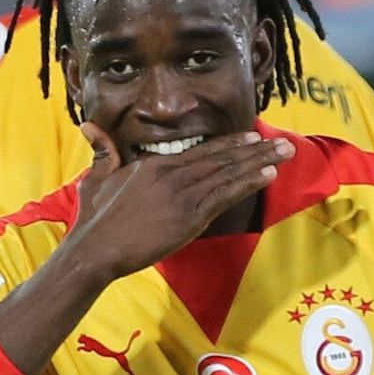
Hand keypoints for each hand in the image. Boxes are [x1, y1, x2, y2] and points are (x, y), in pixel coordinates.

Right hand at [69, 122, 294, 280]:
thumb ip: (103, 151)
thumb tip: (87, 125)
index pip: (201, 151)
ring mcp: (182, 194)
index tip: (252, 136)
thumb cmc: (94, 219)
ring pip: (229, 173)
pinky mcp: (189, 216)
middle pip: (222, 158)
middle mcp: (172, 174)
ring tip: (286, 151)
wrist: (96, 249)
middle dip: (256, 149)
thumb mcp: (98, 178)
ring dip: (261, 161)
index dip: (230, 144)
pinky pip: (225, 195)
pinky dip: (248, 182)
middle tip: (283, 140)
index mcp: (155, 165)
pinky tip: (268, 174)